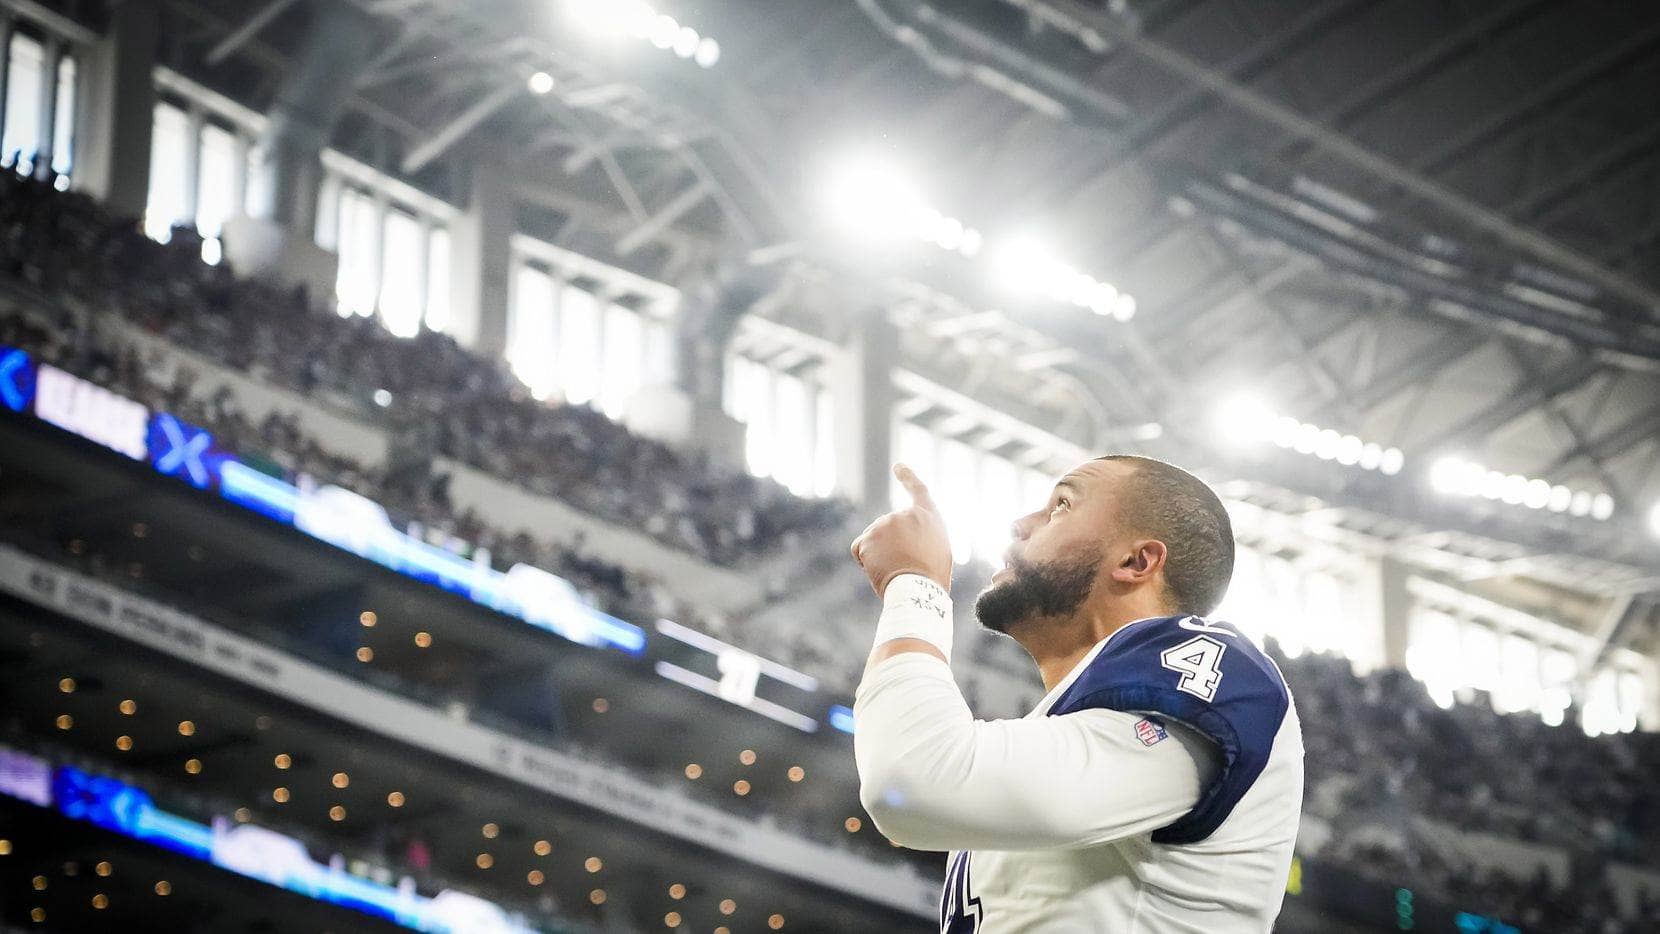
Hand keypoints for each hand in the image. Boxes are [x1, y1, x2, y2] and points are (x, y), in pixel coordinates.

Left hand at [850, 464, 952, 597]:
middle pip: (889, 528)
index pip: (918, 490)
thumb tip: (906, 540)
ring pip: (875, 541)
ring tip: (896, 570)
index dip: (907, 477)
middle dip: (892, 546)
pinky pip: (860, 549)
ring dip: (880, 556)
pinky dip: (865, 561)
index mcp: (928, 516)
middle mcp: (905, 514)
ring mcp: (884, 524)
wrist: (918, 590)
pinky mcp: (868, 537)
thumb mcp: (937, 551)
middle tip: (906, 566)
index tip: (898, 466)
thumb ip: (921, 536)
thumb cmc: (932, 579)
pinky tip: (878, 570)